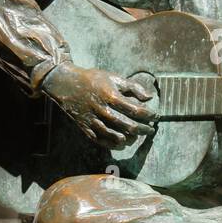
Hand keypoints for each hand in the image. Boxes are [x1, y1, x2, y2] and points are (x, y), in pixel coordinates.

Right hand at [41, 62, 156, 146]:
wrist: (66, 84)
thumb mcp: (114, 77)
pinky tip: (123, 143)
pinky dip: (114, 145)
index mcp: (111, 97)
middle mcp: (103, 111)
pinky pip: (102, 141)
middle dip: (144, 129)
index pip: (136, 111)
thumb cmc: (93, 79)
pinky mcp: (86, 128)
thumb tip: (149, 97)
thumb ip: (133, 87)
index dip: (149, 115)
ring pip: (116, 137)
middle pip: (129, 126)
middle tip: (151, 130)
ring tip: (138, 136)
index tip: (155, 116)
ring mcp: (94, 121)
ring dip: (131, 139)